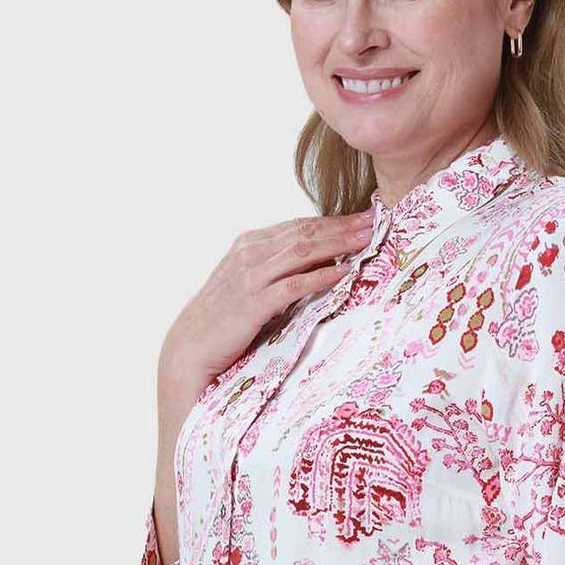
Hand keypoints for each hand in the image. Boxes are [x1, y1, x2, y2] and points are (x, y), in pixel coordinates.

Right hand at [159, 208, 376, 390]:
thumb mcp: (250, 284)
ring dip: (338, 244)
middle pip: (305, 233)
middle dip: (342, 226)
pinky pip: (295, 285)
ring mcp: (250, 276)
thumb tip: (319, 262)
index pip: (299, 226)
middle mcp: (249, 253)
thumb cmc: (223, 319)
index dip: (333, 221)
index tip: (362, 218)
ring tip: (366, 239)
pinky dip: (322, 276)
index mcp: (249, 244)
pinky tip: (345, 271)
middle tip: (374, 221)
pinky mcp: (254, 302)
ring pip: (302, 252)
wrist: (191, 347)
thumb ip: (278, 269)